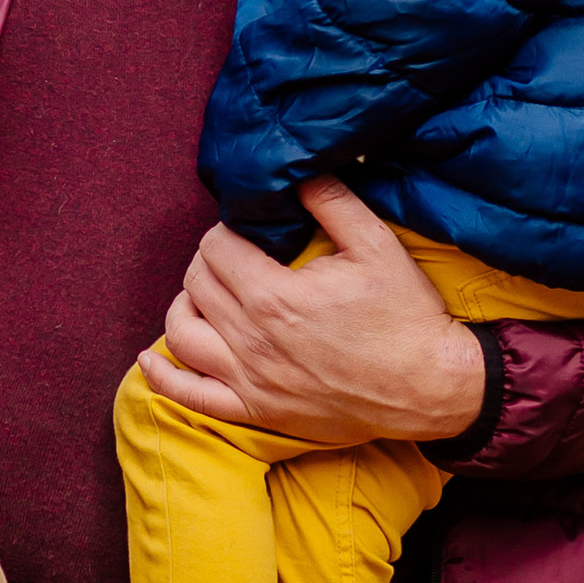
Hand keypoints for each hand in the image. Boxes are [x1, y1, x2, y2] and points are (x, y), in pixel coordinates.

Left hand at [141, 178, 487, 445]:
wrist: (432, 387)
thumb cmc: (407, 317)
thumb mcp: (377, 244)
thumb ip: (331, 200)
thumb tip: (296, 171)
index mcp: (275, 296)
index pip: (216, 248)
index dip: (227, 231)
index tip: (248, 231)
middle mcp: (252, 340)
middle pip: (196, 283)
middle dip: (208, 261)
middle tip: (235, 256)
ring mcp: (250, 380)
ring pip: (181, 333)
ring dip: (184, 305)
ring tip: (204, 294)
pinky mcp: (256, 411)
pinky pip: (190, 396)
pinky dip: (162, 377)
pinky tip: (152, 359)